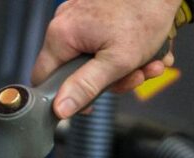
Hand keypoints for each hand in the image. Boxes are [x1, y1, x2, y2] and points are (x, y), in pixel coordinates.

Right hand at [31, 0, 180, 118]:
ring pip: (94, 61)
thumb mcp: (116, 62)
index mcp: (62, 34)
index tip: (89, 105)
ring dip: (124, 70)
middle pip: (76, 72)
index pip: (44, 78)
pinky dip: (124, 54)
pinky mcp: (95, 13)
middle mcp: (65, 22)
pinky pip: (103, 45)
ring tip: (148, 64)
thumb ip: (85, 87)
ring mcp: (80, 16)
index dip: (63, 98)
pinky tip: (146, 53)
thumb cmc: (144, 16)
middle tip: (134, 78)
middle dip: (109, 82)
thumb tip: (60, 108)